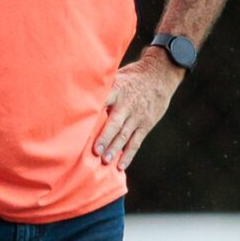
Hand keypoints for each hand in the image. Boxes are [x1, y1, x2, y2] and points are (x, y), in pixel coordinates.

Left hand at [94, 50, 181, 169]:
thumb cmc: (132, 77)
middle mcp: (127, 105)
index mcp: (117, 91)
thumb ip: (102, 86)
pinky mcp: (145, 125)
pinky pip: (136, 142)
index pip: (104, 101)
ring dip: (115, 149)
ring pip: (125, 135)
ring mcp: (137, 117)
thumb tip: (79, 92)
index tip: (82, 123)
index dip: (94, 112)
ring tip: (106, 161)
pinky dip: (129, 154)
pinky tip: (121, 165)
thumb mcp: (117, 75)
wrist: (160, 76)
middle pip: (115, 123)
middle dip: (105, 137)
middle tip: (96, 151)